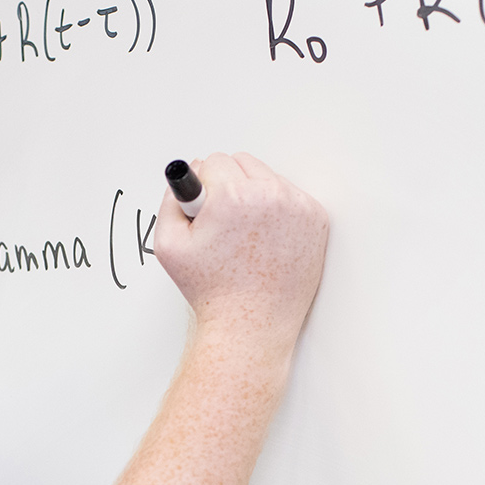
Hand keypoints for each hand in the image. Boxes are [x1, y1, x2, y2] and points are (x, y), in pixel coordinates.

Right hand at [154, 152, 327, 350]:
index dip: (203, 187)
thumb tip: (190, 172)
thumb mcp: (169, 244)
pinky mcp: (316, 219)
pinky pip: (289, 196)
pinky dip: (276, 210)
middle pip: (242, 161)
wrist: (251, 324)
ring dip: (253, 194)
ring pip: (267, 177)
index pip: (213, 161)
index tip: (206, 212)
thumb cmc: (212, 290)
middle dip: (228, 184)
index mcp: (234, 196)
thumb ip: (172, 198)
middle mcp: (271, 195)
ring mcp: (298, 207)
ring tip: (245, 232)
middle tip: (224, 224)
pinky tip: (265, 238)